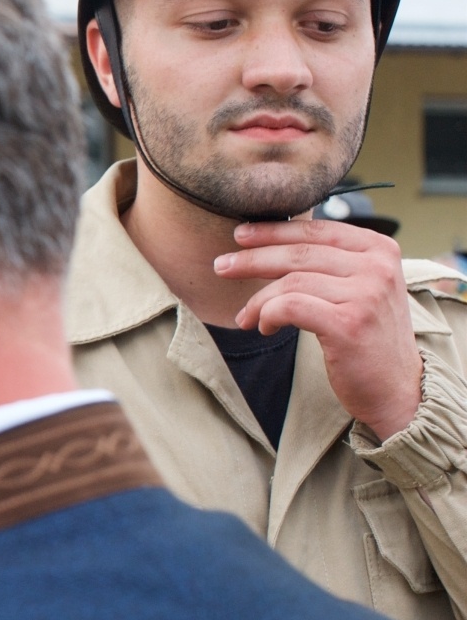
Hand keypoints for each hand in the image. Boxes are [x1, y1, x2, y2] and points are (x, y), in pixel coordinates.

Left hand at [216, 219, 420, 440]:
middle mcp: (377, 267)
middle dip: (252, 258)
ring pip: (290, 281)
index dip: (274, 231)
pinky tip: (265, 327)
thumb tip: (272, 242)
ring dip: (258, 299)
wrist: (397, 389)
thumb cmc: (368, 337)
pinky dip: (268, 314)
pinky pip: (290, 306)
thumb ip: (331, 262)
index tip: (240, 235)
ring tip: (245, 317)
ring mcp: (366, 294)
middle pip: (299, 253)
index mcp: (380, 250)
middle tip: (221, 266)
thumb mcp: (360, 288)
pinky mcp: (349, 323)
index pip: (316, 230)